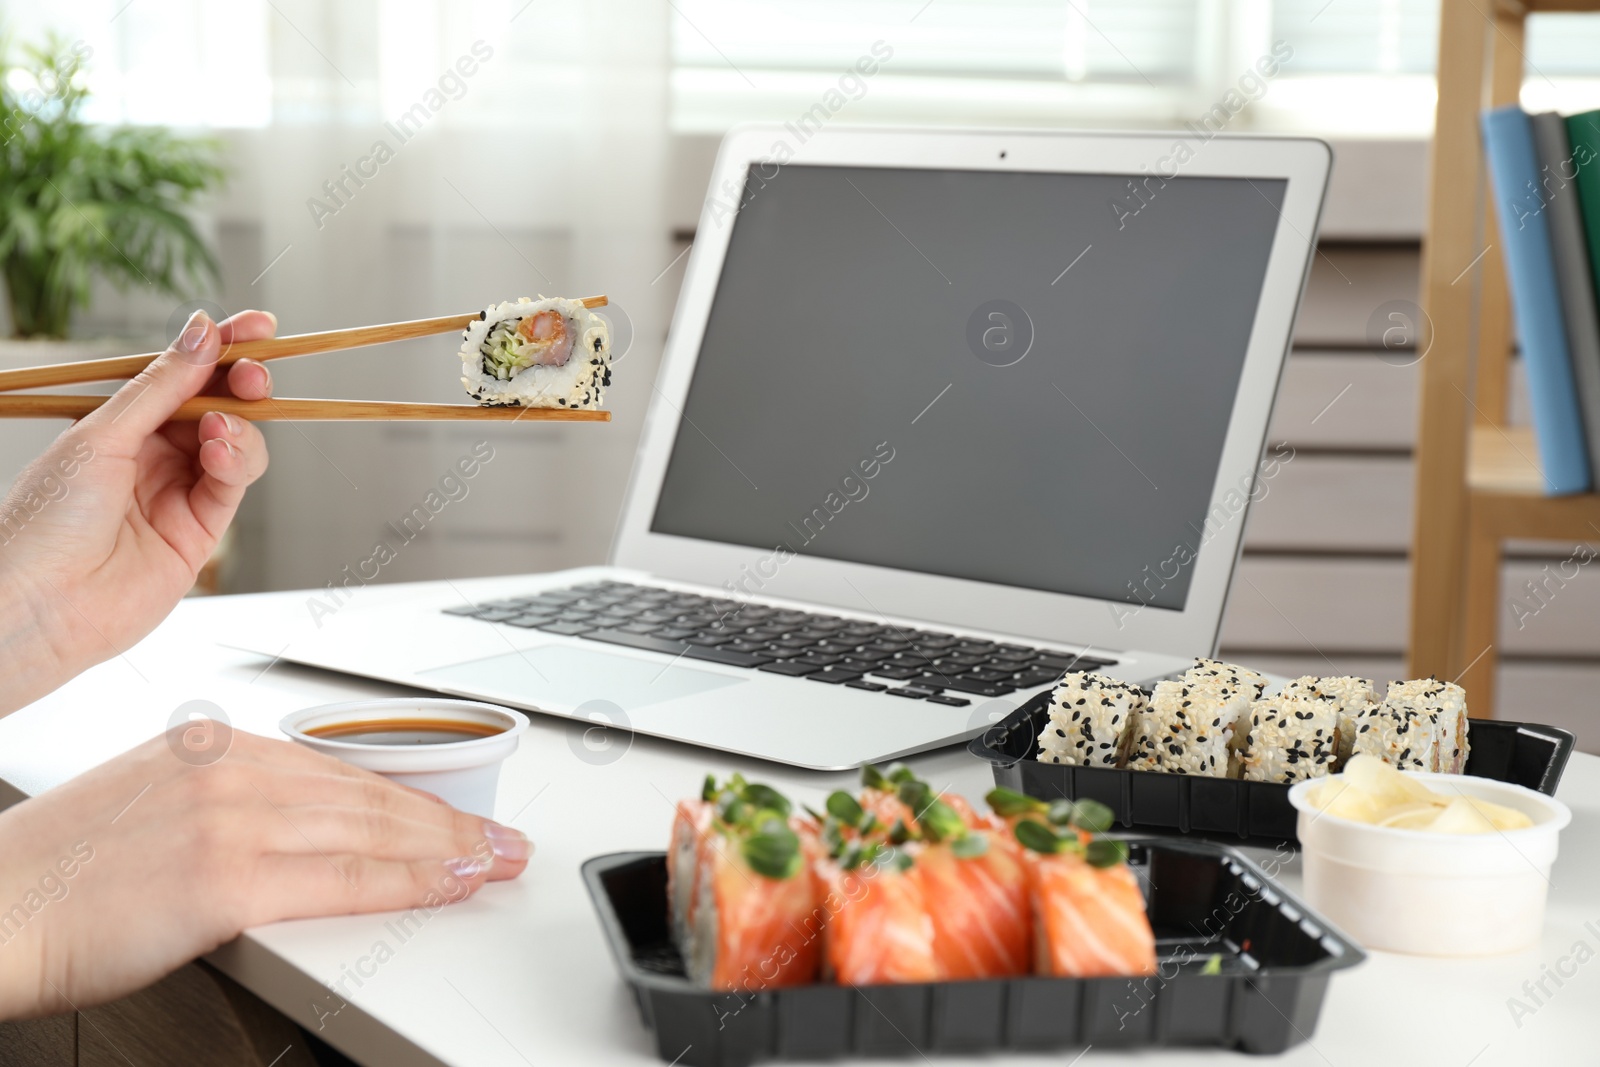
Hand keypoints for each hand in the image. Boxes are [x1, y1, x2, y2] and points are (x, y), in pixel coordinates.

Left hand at [0, 310, 274, 713]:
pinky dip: (237, 460)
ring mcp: (177, 493)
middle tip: (254, 371)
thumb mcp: (102, 435)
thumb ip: (161, 385)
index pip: (179, 375)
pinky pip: (234, 483)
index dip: (218, 349)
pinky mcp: (201, 532)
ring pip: (234, 442)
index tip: (255, 326)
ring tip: (221, 428)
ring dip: (238, 425)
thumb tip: (200, 331)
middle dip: (240, 383)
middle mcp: (150, 455)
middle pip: (215, 405)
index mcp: (117, 425)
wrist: (41, 605)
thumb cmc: (46, 523)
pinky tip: (221, 454)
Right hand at [0, 727, 530, 1019]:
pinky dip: (410, 881)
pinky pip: (345, 878)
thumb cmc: (62, 872)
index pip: (344, 772)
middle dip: (450, 821)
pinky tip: (451, 882)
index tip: (458, 816)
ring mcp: (233, 821)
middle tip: (504, 839)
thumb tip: (301, 826)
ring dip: (448, 849)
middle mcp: (233, 773)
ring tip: (496, 860)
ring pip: (372, 832)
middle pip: (370, 796)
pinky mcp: (227, 878)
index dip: (414, 797)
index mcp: (218, 749)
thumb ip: (230, 802)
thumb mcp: (155, 804)